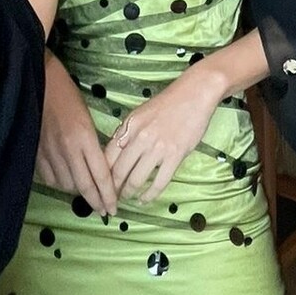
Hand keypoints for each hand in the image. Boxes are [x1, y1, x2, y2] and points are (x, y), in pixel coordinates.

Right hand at [36, 52, 117, 216]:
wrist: (37, 81)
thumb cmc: (66, 94)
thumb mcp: (86, 117)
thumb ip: (91, 144)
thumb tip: (98, 168)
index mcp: (84, 137)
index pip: (100, 174)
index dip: (108, 195)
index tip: (114, 208)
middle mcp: (67, 149)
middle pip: (84, 186)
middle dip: (96, 201)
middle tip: (104, 210)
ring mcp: (49, 153)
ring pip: (67, 184)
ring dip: (77, 191)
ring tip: (85, 190)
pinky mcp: (35, 153)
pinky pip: (50, 178)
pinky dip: (60, 182)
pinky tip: (65, 179)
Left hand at [110, 61, 226, 202]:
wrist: (194, 95)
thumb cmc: (167, 104)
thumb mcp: (140, 114)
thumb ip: (127, 132)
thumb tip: (116, 153)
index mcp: (129, 126)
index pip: (108, 155)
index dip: (102, 174)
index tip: (101, 184)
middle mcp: (140, 138)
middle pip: (119, 171)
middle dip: (113, 189)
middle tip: (112, 198)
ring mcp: (157, 148)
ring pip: (136, 179)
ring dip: (129, 193)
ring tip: (127, 198)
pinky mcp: (175, 156)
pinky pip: (159, 182)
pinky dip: (150, 195)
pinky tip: (145, 199)